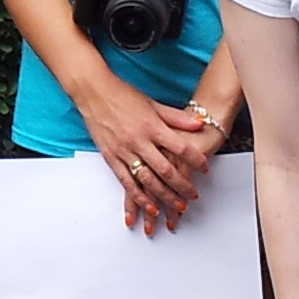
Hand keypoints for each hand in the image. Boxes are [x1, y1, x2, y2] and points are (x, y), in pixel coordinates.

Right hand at [72, 73, 214, 229]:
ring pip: (147, 180)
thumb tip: (199, 123)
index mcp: (152, 126)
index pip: (180, 147)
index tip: (205, 168)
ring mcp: (124, 151)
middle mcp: (139, 141)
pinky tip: (150, 207)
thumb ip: (176, 117)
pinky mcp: (111, 158)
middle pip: (165, 169)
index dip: (195, 159)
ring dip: (164, 196)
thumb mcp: (153, 103)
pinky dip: (139, 197)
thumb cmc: (122, 94)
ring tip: (177, 206)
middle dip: (182, 186)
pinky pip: (127, 182)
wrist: (93, 91)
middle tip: (193, 196)